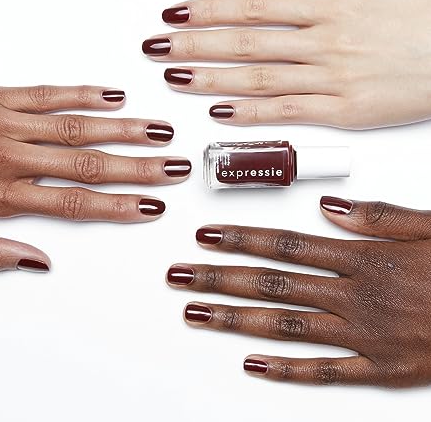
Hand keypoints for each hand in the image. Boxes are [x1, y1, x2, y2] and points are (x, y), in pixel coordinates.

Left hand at [0, 84, 190, 271]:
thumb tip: (38, 263)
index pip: (74, 203)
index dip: (118, 206)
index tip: (151, 207)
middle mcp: (9, 155)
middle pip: (86, 164)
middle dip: (137, 167)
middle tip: (174, 168)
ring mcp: (4, 120)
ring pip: (76, 126)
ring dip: (122, 130)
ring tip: (159, 132)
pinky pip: (46, 93)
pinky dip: (83, 94)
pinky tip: (113, 97)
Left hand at [144, 0, 430, 128]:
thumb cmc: (429, 11)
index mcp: (328, 6)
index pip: (252, 7)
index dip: (208, 10)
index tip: (174, 14)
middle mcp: (322, 42)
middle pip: (244, 43)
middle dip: (195, 46)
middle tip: (157, 49)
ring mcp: (330, 79)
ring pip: (258, 78)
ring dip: (211, 79)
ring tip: (175, 80)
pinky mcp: (342, 112)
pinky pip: (288, 111)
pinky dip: (252, 112)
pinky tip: (220, 112)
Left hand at [166, 197, 430, 386]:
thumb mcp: (430, 226)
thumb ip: (379, 217)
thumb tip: (329, 210)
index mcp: (364, 258)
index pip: (286, 245)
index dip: (241, 239)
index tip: (204, 236)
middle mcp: (353, 296)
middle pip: (272, 283)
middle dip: (218, 278)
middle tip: (177, 276)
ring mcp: (363, 336)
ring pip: (285, 326)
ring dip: (235, 319)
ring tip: (195, 314)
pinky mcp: (379, 370)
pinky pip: (325, 372)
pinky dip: (287, 371)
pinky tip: (252, 366)